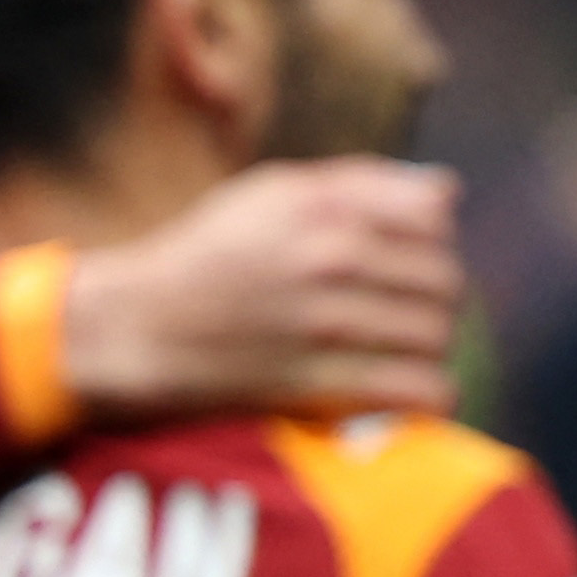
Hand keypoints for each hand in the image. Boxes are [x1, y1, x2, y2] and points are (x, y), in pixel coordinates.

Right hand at [59, 159, 462, 422]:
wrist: (127, 329)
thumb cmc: (199, 258)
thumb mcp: (266, 196)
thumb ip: (357, 183)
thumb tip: (448, 190)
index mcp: (318, 205)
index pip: (433, 217)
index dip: (428, 241)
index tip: (403, 260)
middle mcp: (325, 257)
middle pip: (442, 279)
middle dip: (430, 299)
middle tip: (402, 314)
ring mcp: (321, 322)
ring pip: (433, 335)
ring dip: (426, 348)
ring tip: (401, 353)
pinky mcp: (314, 382)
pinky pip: (413, 388)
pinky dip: (425, 394)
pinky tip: (411, 392)